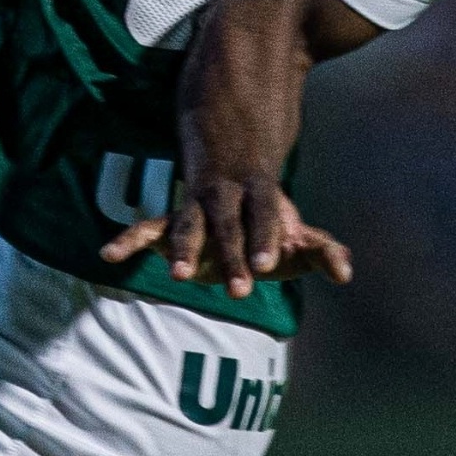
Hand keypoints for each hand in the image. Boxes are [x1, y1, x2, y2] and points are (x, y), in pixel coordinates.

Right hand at [102, 171, 352, 300]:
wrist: (227, 165)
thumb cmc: (268, 212)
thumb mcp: (297, 230)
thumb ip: (323, 250)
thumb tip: (347, 273)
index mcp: (257, 197)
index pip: (263, 215)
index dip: (265, 236)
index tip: (268, 262)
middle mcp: (222, 200)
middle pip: (225, 225)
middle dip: (230, 254)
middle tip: (239, 290)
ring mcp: (193, 210)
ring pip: (185, 226)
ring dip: (181, 250)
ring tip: (176, 276)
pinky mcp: (167, 223)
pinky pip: (144, 230)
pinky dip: (126, 241)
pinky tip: (108, 255)